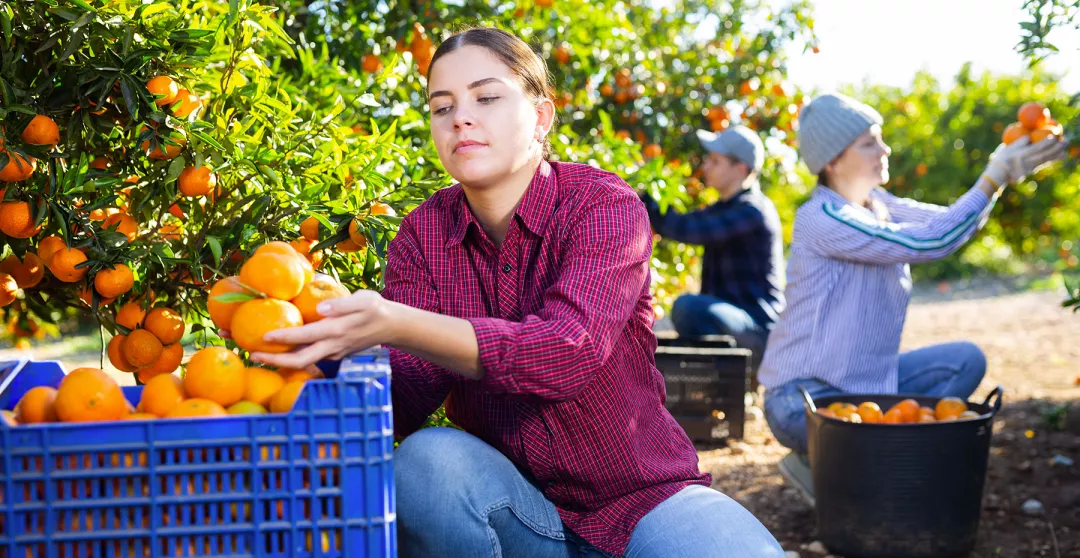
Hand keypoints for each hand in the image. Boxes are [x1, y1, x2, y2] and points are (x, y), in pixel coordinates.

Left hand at [248, 290, 395, 369]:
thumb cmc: (376, 308)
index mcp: (337, 331)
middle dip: (274, 360)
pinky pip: (309, 359)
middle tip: (251, 354)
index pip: (306, 337)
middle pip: (300, 361)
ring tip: (257, 353)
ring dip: (279, 360)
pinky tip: (278, 351)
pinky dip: (291, 357)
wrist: (392, 326)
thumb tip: (320, 308)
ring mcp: (332, 353)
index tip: (263, 337)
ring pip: (303, 362)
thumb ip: (342, 304)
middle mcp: (332, 346)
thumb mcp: (364, 300)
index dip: (284, 339)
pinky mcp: (333, 354)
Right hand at [983, 135, 1068, 185]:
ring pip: (1046, 160)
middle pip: (1045, 155)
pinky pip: (1044, 164)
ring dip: (1057, 154)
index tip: (1055, 135)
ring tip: (1064, 148)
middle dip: (1056, 148)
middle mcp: (1027, 162)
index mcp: (1020, 156)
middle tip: (1064, 141)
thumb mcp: (1004, 149)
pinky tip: (1058, 155)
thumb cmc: (999, 160)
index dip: (1047, 142)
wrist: (997, 177)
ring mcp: (1030, 168)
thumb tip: (1029, 136)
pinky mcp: (1031, 171)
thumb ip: (1017, 142)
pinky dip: (1052, 159)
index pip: (1036, 148)